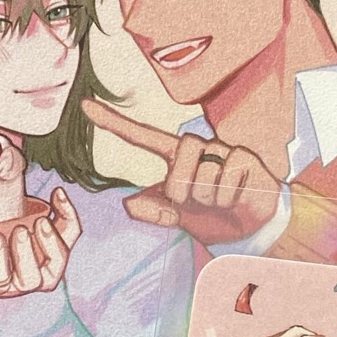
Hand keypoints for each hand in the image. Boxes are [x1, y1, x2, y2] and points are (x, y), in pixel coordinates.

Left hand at [0, 188, 82, 302]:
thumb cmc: (28, 238)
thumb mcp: (50, 227)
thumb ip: (62, 212)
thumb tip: (59, 193)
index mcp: (50, 270)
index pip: (57, 260)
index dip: (51, 242)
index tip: (42, 220)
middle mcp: (28, 283)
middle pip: (31, 279)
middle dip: (25, 253)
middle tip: (19, 229)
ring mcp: (4, 288)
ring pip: (1, 283)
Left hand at [83, 99, 283, 246]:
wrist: (250, 230)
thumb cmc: (212, 216)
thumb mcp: (179, 219)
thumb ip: (155, 211)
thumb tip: (127, 204)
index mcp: (176, 158)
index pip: (142, 136)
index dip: (114, 122)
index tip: (86, 106)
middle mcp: (198, 148)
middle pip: (179, 157)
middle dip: (185, 189)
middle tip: (199, 200)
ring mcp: (223, 150)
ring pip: (204, 174)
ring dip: (211, 198)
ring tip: (221, 201)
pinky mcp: (246, 157)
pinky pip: (228, 178)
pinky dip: (230, 198)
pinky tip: (239, 196)